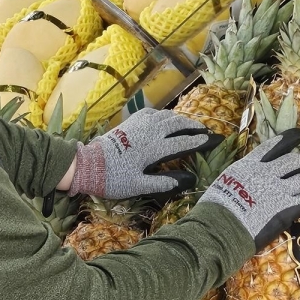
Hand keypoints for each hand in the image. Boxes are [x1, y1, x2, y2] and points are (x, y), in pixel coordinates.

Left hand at [68, 109, 212, 199]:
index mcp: (154, 149)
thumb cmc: (113, 178)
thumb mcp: (137, 186)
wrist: (88, 164)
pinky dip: (163, 114)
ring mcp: (139, 124)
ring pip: (166, 116)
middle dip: (193, 126)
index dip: (198, 141)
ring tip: (189, 124)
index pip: (182, 142)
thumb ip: (162, 182)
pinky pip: (152, 113)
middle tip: (205, 130)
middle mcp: (150, 132)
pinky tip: (164, 118)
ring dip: (180, 119)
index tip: (211, 140)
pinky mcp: (130, 122)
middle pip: (177, 124)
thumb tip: (185, 182)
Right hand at [197, 129, 299, 249]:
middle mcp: (268, 174)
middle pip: (296, 161)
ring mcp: (279, 191)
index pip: (274, 145)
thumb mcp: (225, 182)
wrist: (219, 228)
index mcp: (250, 165)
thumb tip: (243, 180)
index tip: (299, 134)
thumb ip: (241, 177)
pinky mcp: (287, 209)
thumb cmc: (215, 209)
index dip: (289, 138)